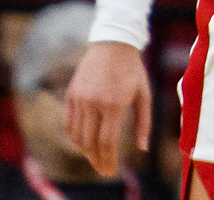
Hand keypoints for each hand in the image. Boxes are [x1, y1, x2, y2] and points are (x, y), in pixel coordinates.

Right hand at [66, 40, 151, 177]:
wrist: (113, 43)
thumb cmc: (133, 70)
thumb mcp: (144, 94)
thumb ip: (143, 123)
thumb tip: (142, 149)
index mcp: (114, 103)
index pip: (107, 142)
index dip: (108, 160)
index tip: (111, 171)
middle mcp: (93, 102)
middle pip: (90, 142)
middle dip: (96, 160)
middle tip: (103, 170)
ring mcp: (79, 98)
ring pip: (77, 135)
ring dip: (85, 152)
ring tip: (95, 158)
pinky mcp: (71, 94)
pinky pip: (69, 123)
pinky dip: (75, 138)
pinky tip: (83, 144)